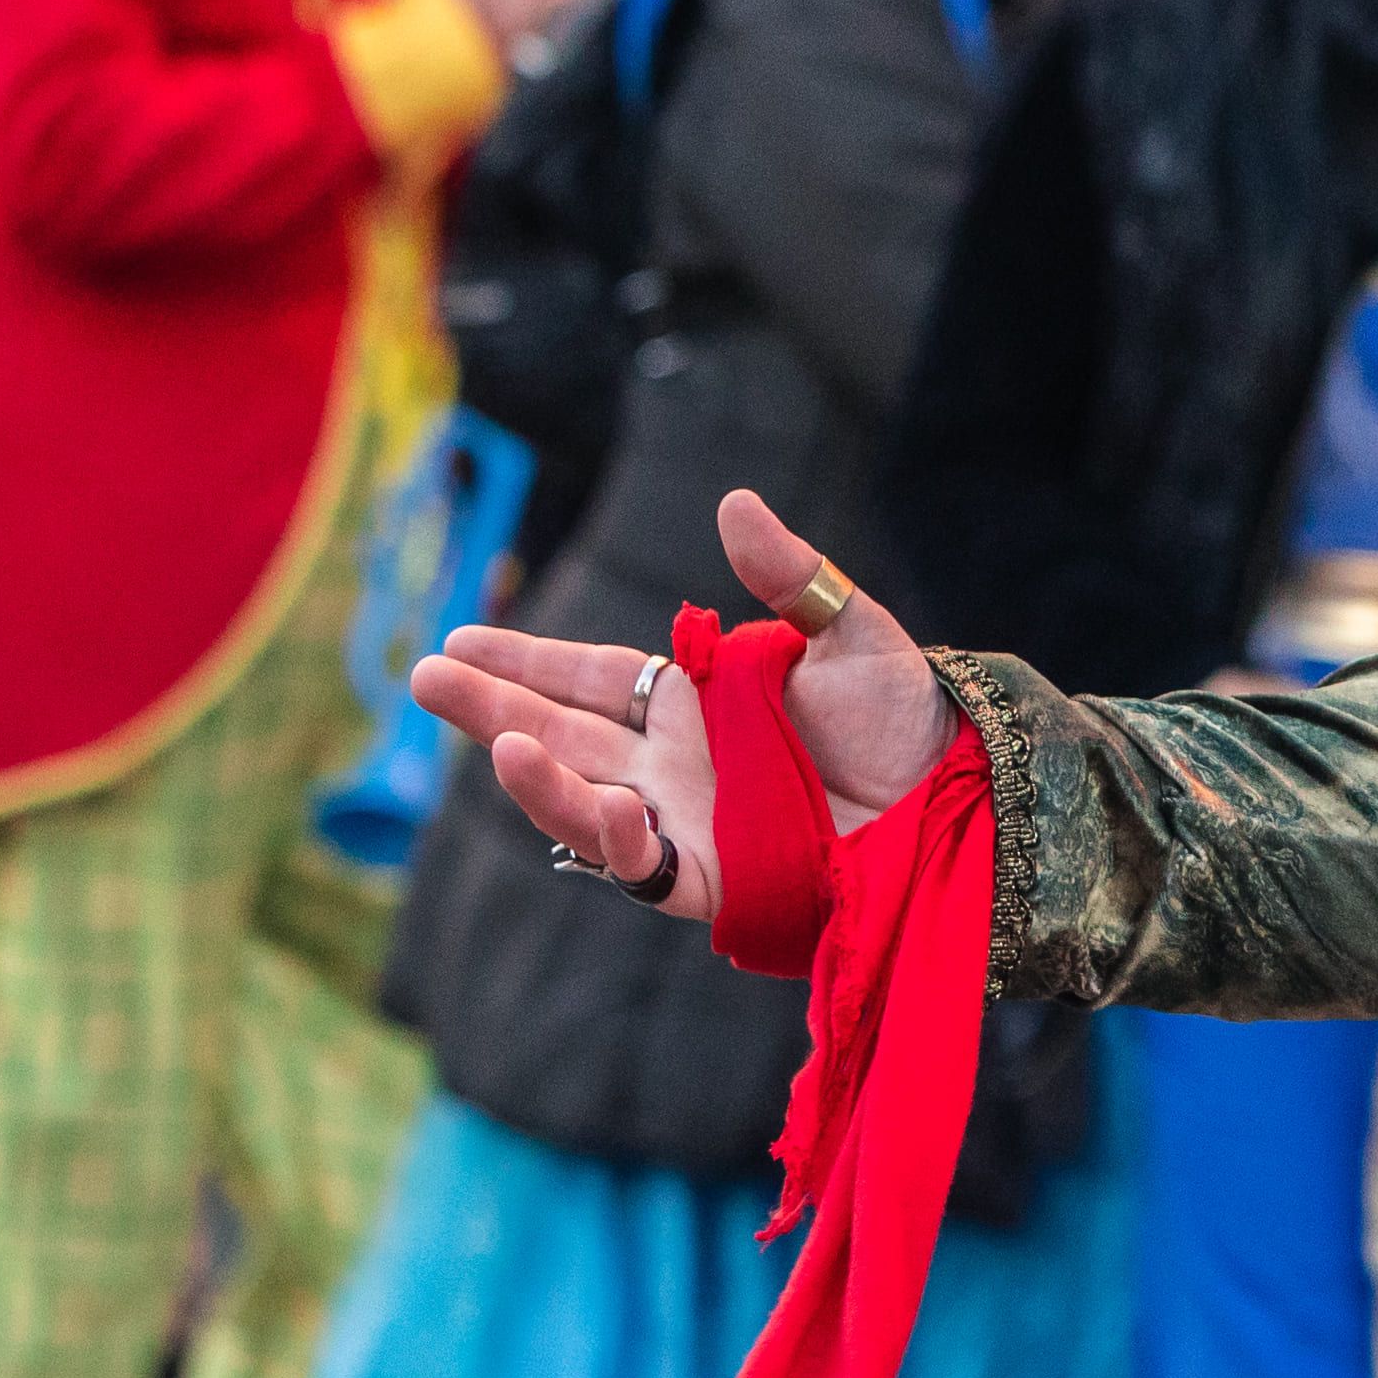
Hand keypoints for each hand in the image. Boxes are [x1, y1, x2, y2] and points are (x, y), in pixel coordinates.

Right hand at [411, 488, 951, 920]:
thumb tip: (735, 500)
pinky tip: (602, 802)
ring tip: (495, 740)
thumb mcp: (847, 631)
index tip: (458, 640)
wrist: (955, 794)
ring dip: (534, 774)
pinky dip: (614, 835)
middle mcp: (671, 761)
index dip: (523, 661)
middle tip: (423, 676)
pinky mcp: (710, 877)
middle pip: (561, 732)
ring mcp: (683, 819)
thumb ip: (787, 573)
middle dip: (490, 708)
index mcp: (693, 700)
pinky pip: (643, 864)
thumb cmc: (902, 714)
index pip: (588, 677)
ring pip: (582, 799)